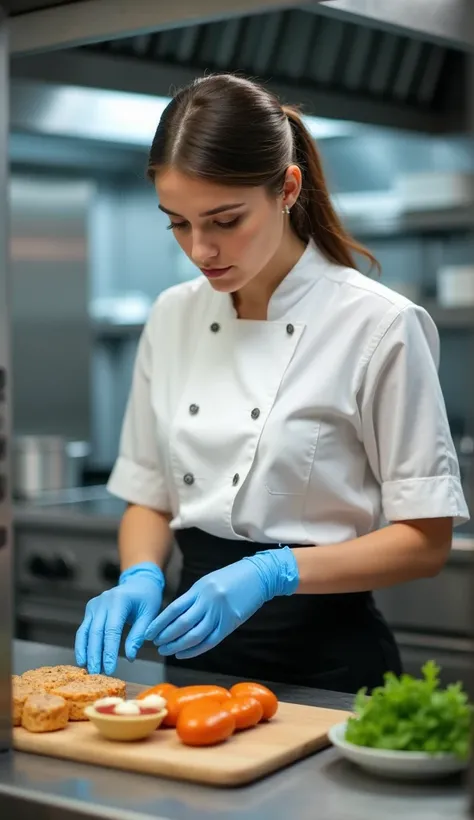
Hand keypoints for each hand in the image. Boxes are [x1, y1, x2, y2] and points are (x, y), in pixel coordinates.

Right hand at [75, 562, 164, 674]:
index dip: (109, 651)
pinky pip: (84, 629)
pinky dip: (83, 644)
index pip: (112, 630)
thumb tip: (130, 657)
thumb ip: (138, 635)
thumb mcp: (149, 614)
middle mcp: (103, 601)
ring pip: (86, 631)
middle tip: (97, 673)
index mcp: (119, 600)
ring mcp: (95, 604)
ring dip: (86, 651)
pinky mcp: (91, 609)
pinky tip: (83, 659)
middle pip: (96, 632)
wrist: (138, 581)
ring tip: (88, 669)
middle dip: (96, 655)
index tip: (110, 669)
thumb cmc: (147, 598)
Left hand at [145, 546, 298, 659]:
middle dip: (166, 636)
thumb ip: (193, 598)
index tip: (149, 632)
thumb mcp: (208, 582)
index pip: (174, 609)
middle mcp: (208, 601)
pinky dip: (194, 650)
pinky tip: (183, 654)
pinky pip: (209, 641)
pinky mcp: (230, 624)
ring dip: (177, 645)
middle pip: (182, 624)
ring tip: (166, 650)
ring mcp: (220, 613)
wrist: (259, 576)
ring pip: (194, 635)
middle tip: (156, 645)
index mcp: (200, 588)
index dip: (160, 623)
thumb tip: (174, 616)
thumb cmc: (231, 578)